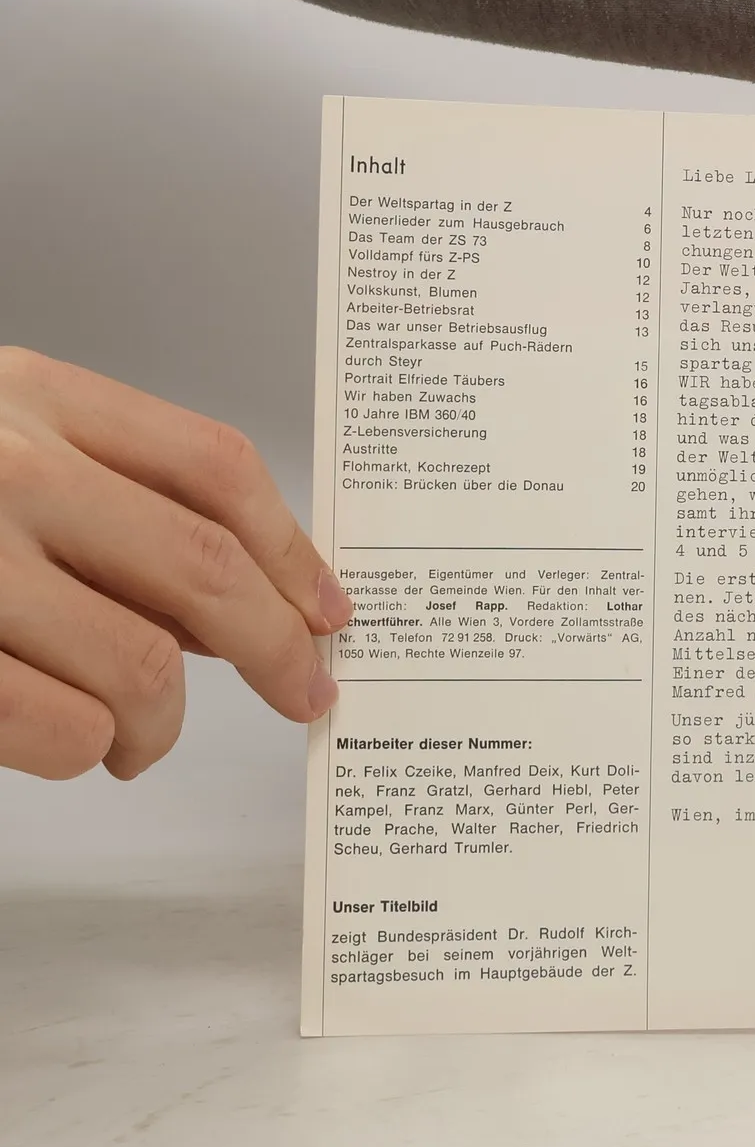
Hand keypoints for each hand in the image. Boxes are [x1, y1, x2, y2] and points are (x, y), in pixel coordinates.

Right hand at [0, 350, 350, 780]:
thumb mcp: (5, 443)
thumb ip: (116, 503)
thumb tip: (253, 599)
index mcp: (34, 395)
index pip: (213, 468)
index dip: (294, 548)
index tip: (331, 611)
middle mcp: (3, 464)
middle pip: (202, 567)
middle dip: (279, 648)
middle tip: (306, 695)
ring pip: (140, 665)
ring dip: (163, 723)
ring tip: (140, 736)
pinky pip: (56, 727)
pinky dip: (85, 751)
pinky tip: (76, 745)